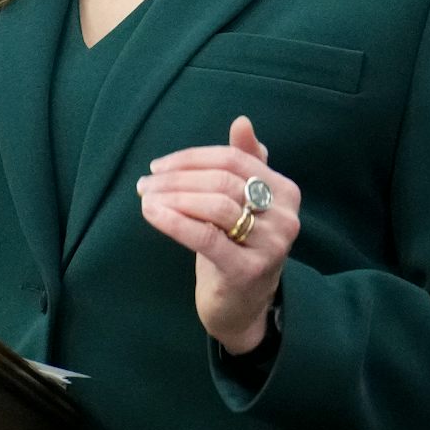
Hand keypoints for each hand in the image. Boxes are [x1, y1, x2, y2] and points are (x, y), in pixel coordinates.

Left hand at [138, 116, 300, 354]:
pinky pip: (205, 237)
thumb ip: (244, 162)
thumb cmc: (237, 247)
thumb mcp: (241, 204)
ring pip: (214, 205)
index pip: (234, 159)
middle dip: (177, 178)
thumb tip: (242, 122)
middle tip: (145, 183)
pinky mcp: (247, 270)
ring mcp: (270, 244)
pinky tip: (151, 213)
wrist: (243, 307)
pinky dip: (174, 221)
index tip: (159, 166)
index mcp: (285, 191)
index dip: (192, 158)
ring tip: (146, 198)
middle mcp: (285, 216)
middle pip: (222, 181)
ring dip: (172, 197)